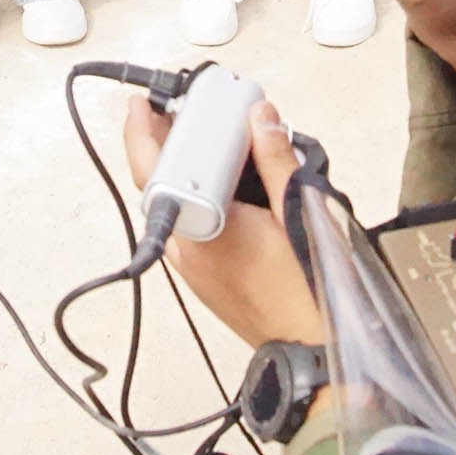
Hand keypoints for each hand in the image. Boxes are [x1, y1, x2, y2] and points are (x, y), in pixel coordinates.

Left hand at [122, 97, 320, 348]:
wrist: (312, 351)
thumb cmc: (306, 292)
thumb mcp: (297, 214)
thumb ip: (276, 160)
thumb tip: (261, 119)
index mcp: (202, 230)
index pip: (157, 172)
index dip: (144, 132)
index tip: (142, 103)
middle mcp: (187, 251)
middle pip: (158, 187)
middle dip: (159, 145)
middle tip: (166, 111)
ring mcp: (193, 269)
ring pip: (171, 209)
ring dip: (178, 173)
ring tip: (195, 139)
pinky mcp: (204, 279)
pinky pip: (186, 229)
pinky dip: (194, 200)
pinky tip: (218, 185)